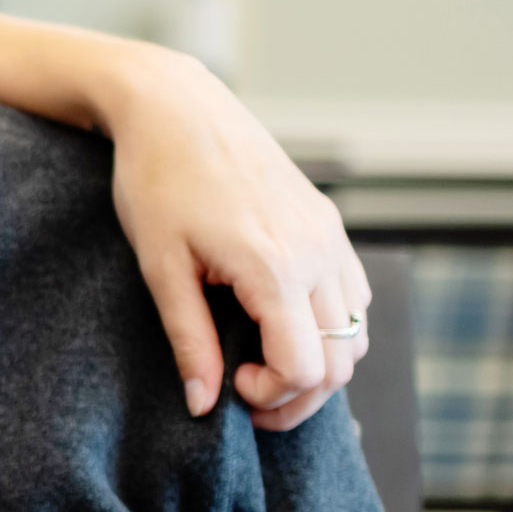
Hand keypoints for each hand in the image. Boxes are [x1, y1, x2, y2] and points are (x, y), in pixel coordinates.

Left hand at [103, 46, 369, 431]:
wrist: (175, 109)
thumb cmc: (157, 181)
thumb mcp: (160, 267)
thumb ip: (189, 340)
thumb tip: (202, 403)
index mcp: (276, 266)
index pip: (305, 367)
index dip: (271, 396)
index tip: (229, 387)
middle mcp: (318, 252)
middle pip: (341, 360)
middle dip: (298, 394)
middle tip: (245, 392)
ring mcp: (330, 235)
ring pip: (355, 331)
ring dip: (318, 362)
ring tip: (260, 361)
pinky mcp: (328, 223)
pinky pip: (352, 294)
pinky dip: (328, 325)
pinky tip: (278, 323)